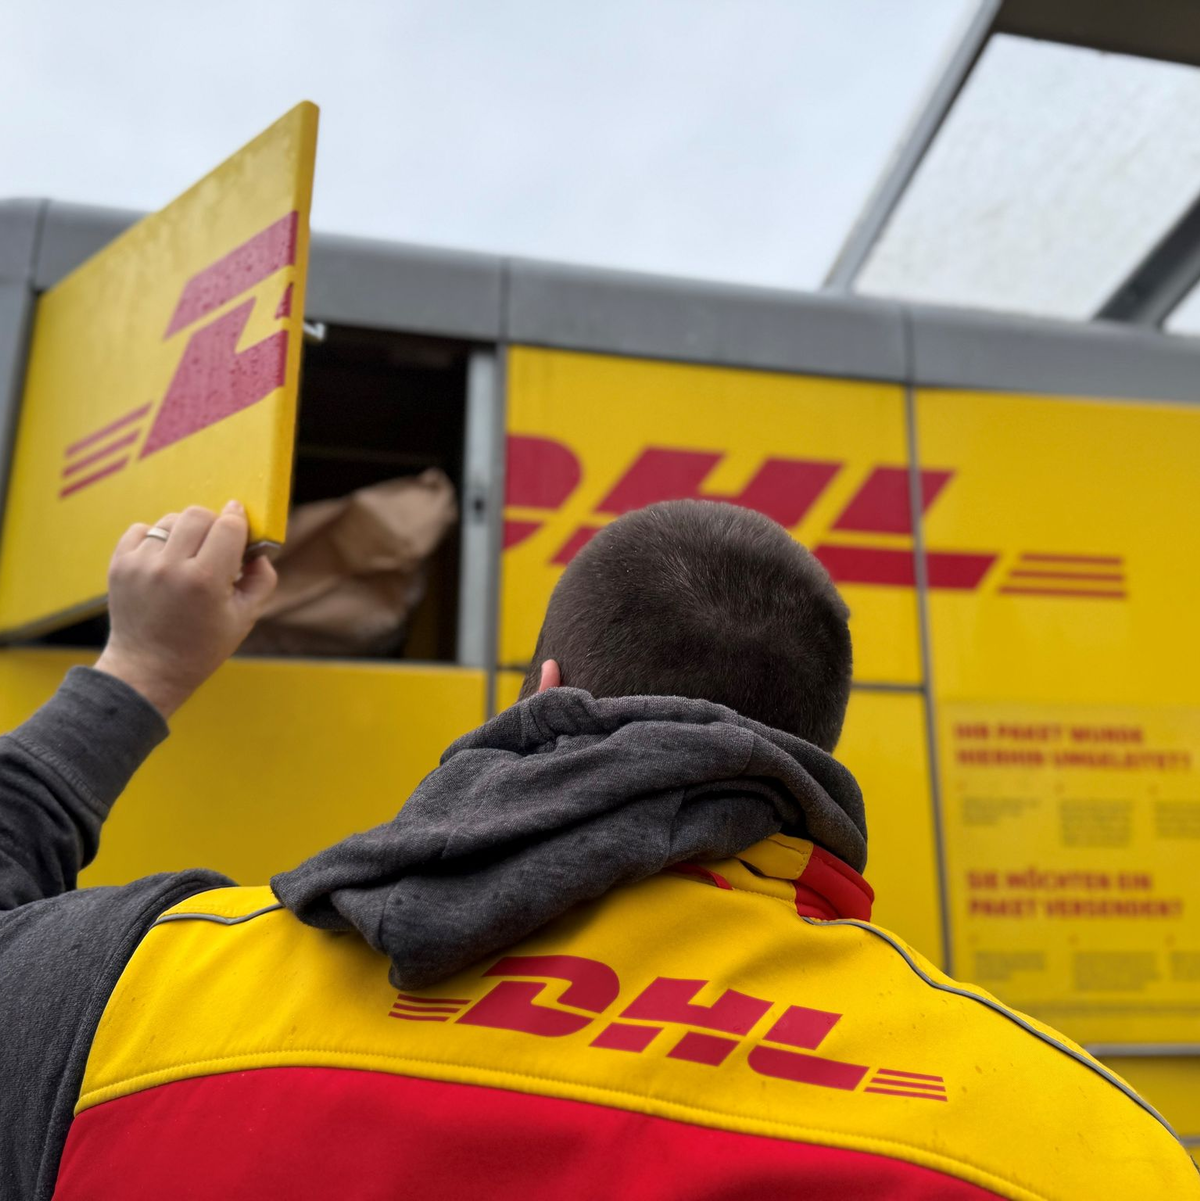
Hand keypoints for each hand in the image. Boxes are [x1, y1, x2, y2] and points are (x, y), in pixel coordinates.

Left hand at [94, 502, 277, 718]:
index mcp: (205, 580)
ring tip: (188, 557)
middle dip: (214, 525)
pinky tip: (164, 561)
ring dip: (185, 532)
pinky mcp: (119, 564)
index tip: (242, 525)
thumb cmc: (201, 647)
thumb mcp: (245, 618)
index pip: (229, 526)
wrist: (147, 669)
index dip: (240, 522)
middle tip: (216, 547)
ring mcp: (140, 564)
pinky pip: (142, 530)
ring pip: (171, 520)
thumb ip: (261, 578)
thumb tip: (258, 549)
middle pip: (198, 514)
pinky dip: (157, 539)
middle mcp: (170, 567)